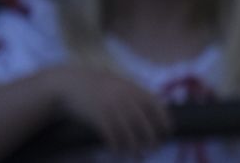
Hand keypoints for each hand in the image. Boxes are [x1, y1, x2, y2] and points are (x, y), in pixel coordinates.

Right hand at [53, 66, 171, 156]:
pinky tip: (117, 152)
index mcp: (130, 87)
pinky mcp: (98, 117)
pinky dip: (117, 147)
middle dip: (152, 137)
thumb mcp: (117, 83)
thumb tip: (154, 106)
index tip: (168, 131)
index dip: (163, 118)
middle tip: (155, 148)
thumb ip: (134, 93)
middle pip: (144, 122)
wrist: (70, 84)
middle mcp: (123, 96)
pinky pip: (112, 137)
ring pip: (129, 133)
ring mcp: (110, 107)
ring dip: (135, 148)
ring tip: (138, 156)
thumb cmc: (97, 86)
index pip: (154, 103)